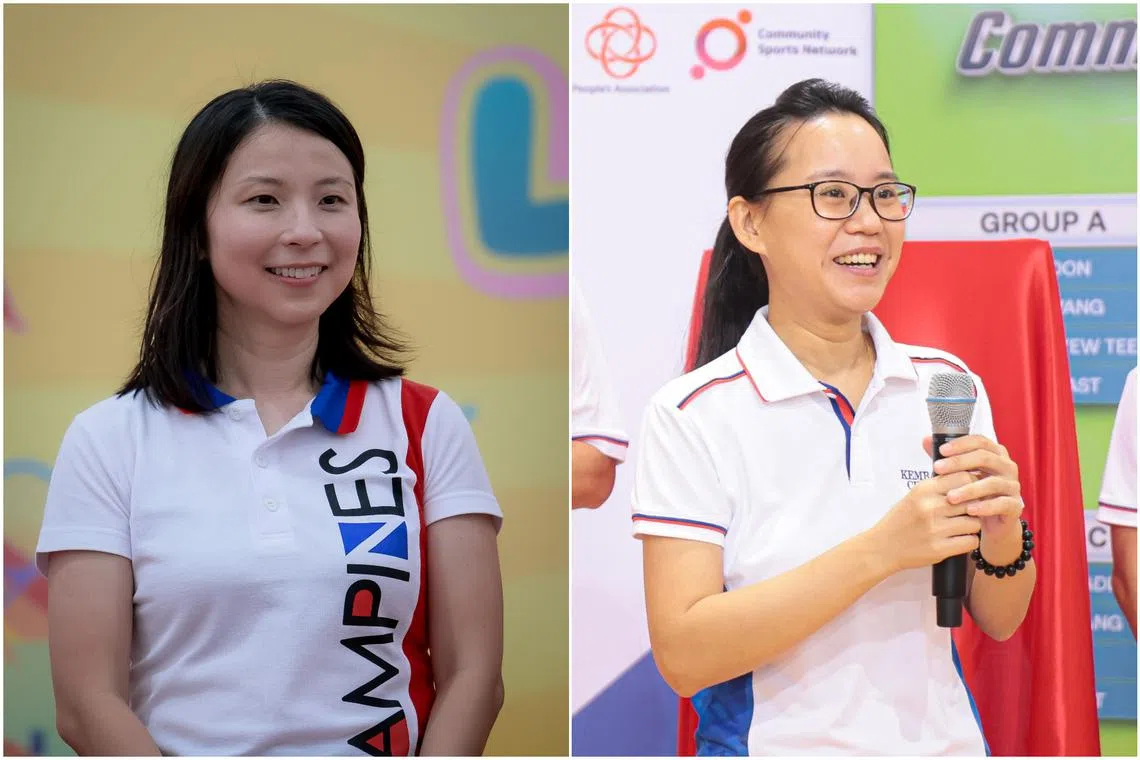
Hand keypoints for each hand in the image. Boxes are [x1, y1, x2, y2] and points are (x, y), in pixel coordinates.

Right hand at [871, 469, 981, 572]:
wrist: (883, 547)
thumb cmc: (901, 520)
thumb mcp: (914, 495)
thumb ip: (939, 486)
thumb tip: (970, 478)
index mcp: (924, 490)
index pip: (963, 477)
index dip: (972, 485)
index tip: (970, 493)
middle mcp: (930, 507)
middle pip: (973, 500)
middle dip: (974, 507)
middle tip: (967, 513)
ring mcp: (935, 529)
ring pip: (975, 522)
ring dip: (972, 526)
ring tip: (961, 527)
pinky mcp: (939, 548)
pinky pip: (971, 541)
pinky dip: (969, 541)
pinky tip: (959, 539)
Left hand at [924, 435, 1023, 557]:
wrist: (991, 522)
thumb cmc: (973, 493)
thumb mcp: (958, 475)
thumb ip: (946, 459)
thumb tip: (925, 440)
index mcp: (995, 454)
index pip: (980, 441)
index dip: (961, 444)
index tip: (941, 450)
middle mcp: (1007, 466)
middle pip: (985, 458)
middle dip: (959, 462)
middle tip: (937, 469)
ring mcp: (1013, 486)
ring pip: (993, 483)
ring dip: (969, 489)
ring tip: (950, 497)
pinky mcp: (1016, 505)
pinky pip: (1002, 504)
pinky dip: (985, 507)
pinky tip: (969, 510)